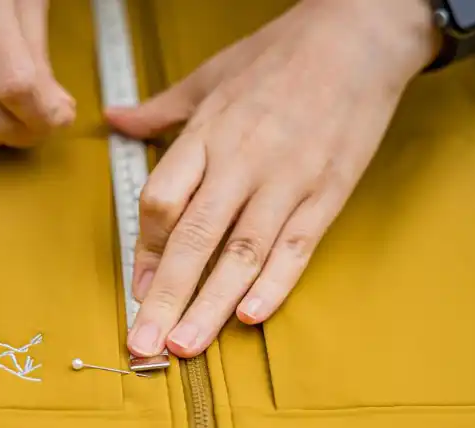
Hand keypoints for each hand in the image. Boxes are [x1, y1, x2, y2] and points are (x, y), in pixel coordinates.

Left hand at [106, 0, 436, 358]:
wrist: (359, 34)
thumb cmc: (280, 54)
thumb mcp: (211, 75)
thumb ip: (160, 109)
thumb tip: (114, 117)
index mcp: (208, 134)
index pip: (162, 202)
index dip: (145, 250)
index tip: (136, 289)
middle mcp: (242, 162)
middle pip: (194, 239)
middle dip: (165, 298)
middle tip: (142, 345)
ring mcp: (287, 181)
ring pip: (242, 253)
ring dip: (210, 306)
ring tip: (185, 346)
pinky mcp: (327, 193)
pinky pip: (297, 246)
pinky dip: (274, 284)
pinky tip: (249, 317)